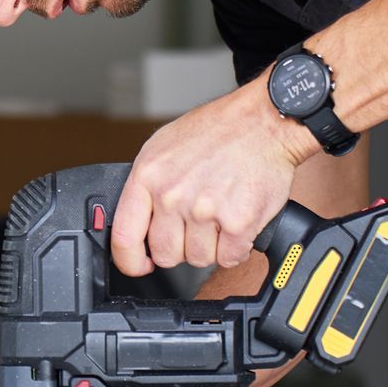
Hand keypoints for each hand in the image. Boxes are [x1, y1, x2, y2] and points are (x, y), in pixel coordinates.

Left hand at [112, 78, 316, 275]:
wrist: (263, 121)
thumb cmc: (216, 131)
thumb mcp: (163, 147)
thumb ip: (146, 185)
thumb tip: (136, 219)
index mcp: (148, 176)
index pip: (124, 237)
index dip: (130, 260)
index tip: (140, 264)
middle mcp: (173, 195)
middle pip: (165, 254)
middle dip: (180, 248)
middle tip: (195, 226)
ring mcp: (204, 210)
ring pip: (199, 258)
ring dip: (211, 247)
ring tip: (219, 216)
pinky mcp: (238, 222)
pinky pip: (229, 258)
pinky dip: (236, 248)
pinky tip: (237, 223)